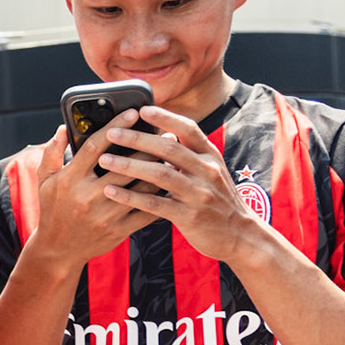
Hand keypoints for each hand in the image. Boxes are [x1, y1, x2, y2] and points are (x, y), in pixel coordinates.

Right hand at [22, 117, 156, 272]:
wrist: (58, 250)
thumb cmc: (52, 210)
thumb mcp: (45, 180)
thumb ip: (53, 152)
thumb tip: (64, 127)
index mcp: (70, 179)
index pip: (95, 147)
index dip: (115, 127)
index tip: (133, 113)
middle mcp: (88, 196)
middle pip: (127, 165)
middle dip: (150, 147)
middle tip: (167, 133)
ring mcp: (106, 215)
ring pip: (142, 188)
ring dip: (161, 171)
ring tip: (174, 157)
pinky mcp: (119, 230)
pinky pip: (147, 211)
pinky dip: (161, 197)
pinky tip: (171, 185)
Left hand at [97, 107, 265, 263]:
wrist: (239, 235)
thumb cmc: (217, 200)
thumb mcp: (210, 172)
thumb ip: (189, 155)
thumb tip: (162, 134)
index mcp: (210, 157)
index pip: (189, 129)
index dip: (166, 117)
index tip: (142, 109)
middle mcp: (206, 171)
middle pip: (169, 149)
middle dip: (138, 139)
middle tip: (112, 132)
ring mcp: (198, 194)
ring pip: (160, 174)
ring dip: (129, 165)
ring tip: (105, 160)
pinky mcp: (189, 216)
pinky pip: (154, 204)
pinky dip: (130, 197)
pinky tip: (111, 191)